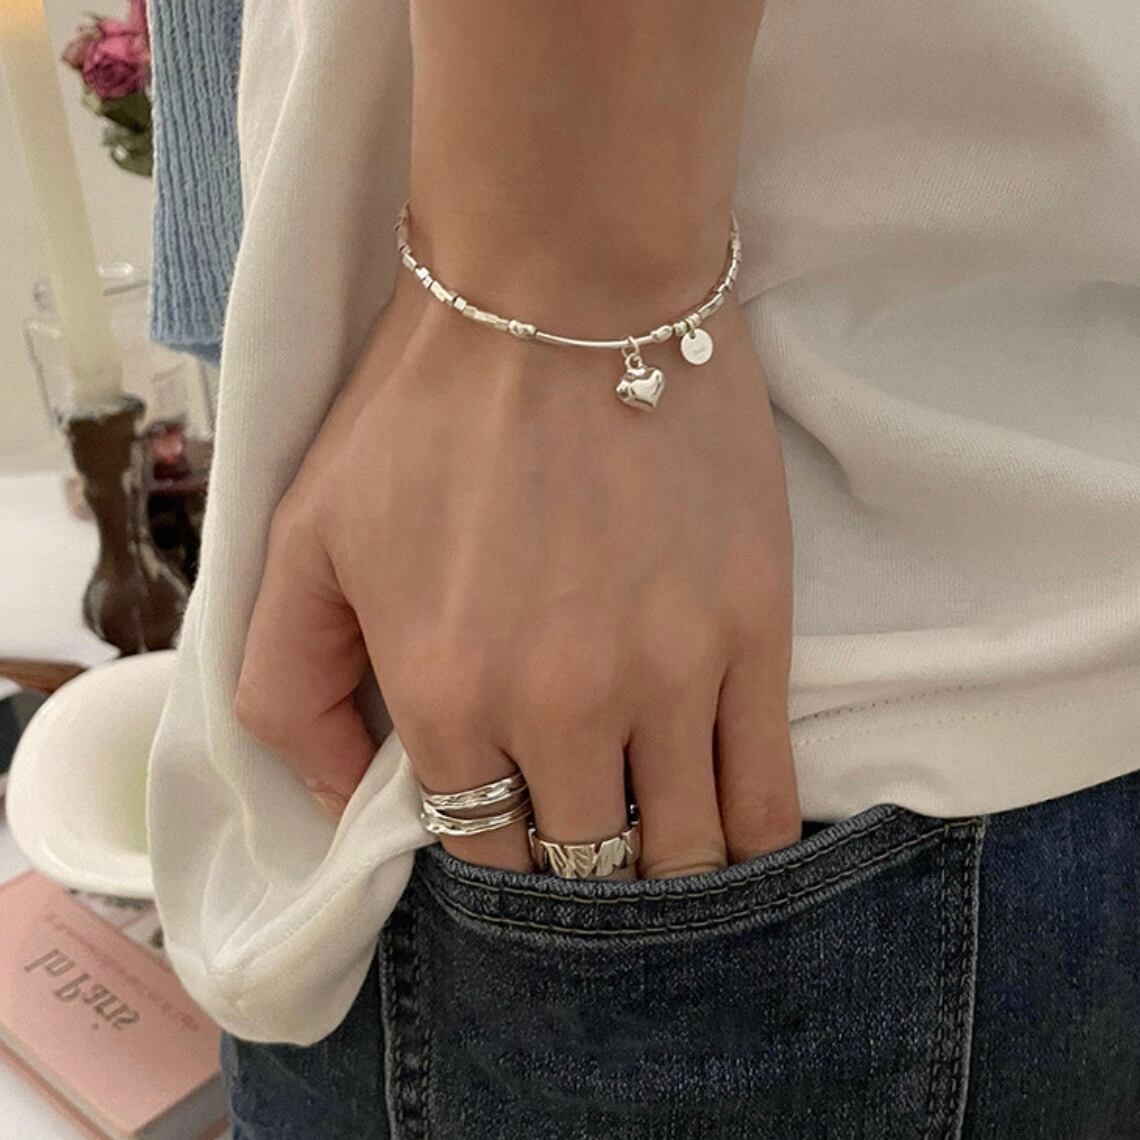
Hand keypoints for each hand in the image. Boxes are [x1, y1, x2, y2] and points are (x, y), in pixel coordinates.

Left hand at [235, 274, 799, 876]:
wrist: (568, 287)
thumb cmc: (429, 407)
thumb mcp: (305, 536)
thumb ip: (286, 689)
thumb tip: (338, 803)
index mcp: (445, 695)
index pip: (477, 849)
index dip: (492, 850)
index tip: (508, 820)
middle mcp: (560, 709)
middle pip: (583, 863)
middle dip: (574, 863)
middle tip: (579, 825)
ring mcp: (669, 675)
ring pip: (679, 850)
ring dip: (660, 864)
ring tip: (652, 831)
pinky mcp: (751, 630)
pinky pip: (765, 790)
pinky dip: (746, 834)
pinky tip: (729, 825)